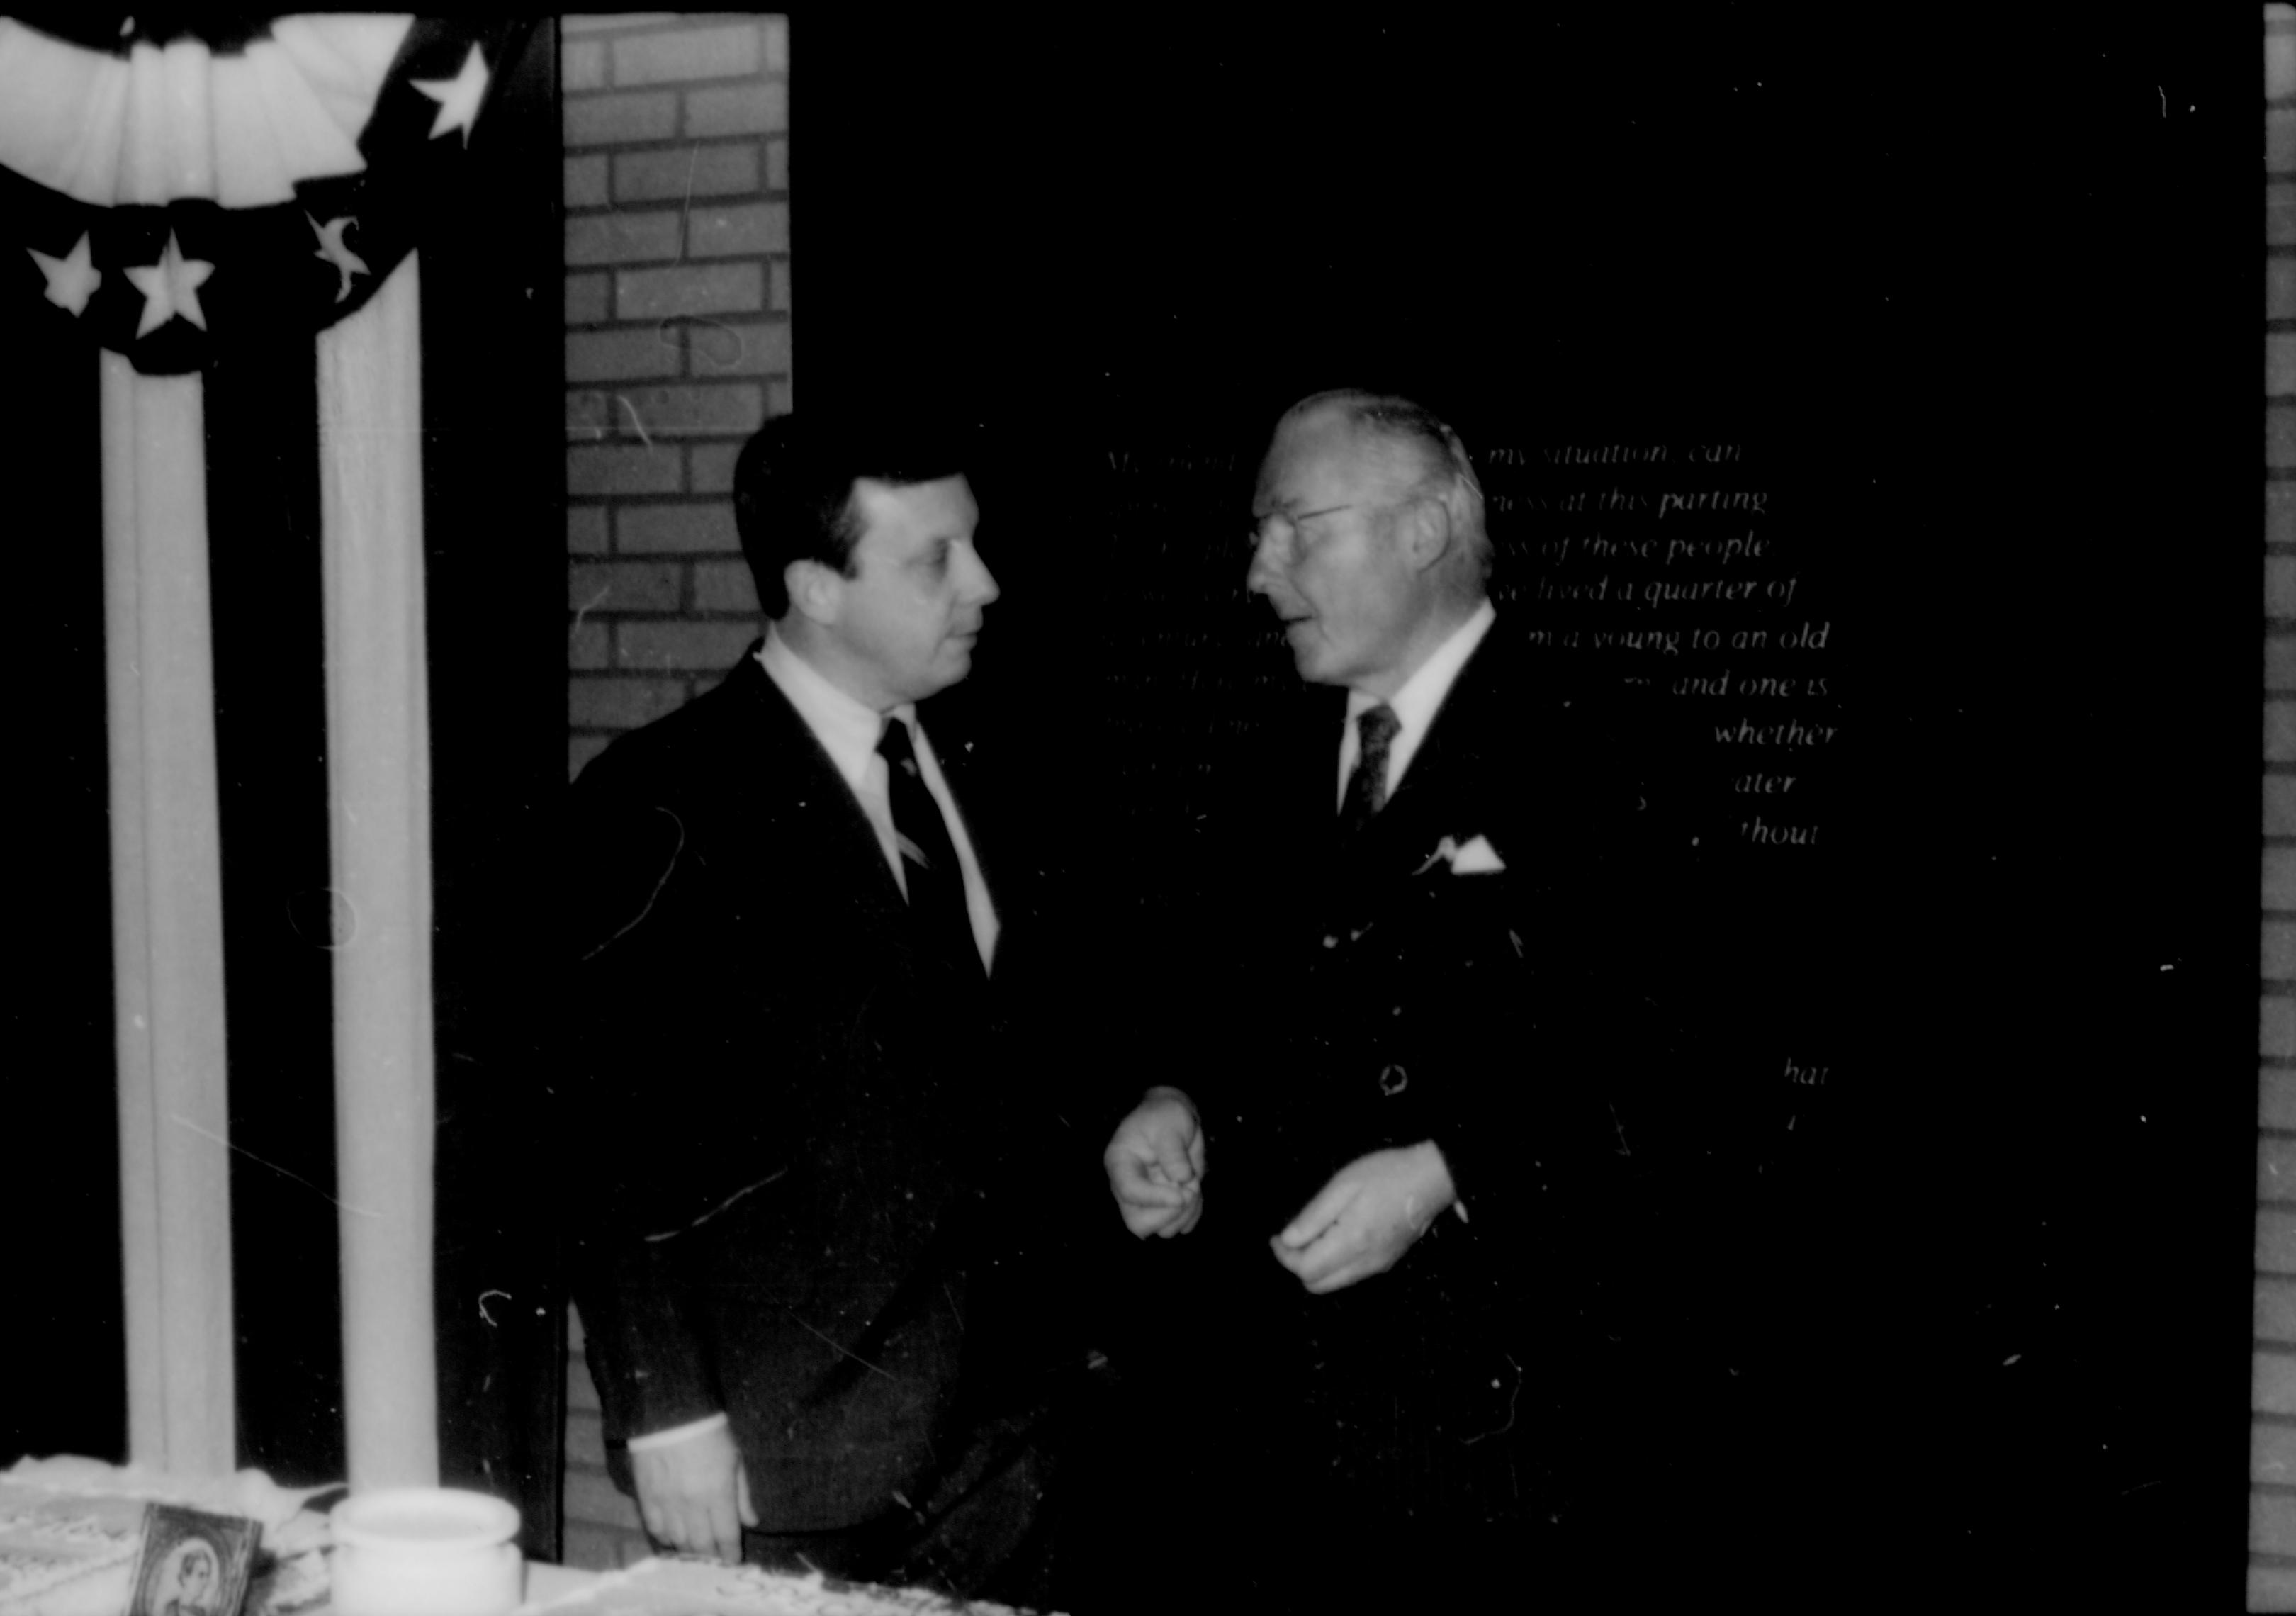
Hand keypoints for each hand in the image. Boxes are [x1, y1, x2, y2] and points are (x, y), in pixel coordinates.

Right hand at [630, 1420, 756, 1562]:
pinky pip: (655, 1529)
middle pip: (701, 1544)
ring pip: (678, 1541)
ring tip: (696, 1550)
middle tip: (715, 1558)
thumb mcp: (735, 1459)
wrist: (670, 1412)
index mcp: (718, 1493)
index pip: (725, 1536)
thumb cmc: (710, 1432)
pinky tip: (673, 1538)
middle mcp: (692, 1504)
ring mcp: (667, 1502)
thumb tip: (751, 1522)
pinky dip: (665, 1538)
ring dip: (689, 1550)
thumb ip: (743, 1494)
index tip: (732, 1561)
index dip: (730, 1553)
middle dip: (711, 1556)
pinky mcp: (646, 1497)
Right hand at [1104, 1086, 1205, 1237]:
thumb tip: (1181, 1178)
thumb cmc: (1165, 1116)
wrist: (1174, 1119)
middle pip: (1138, 1223)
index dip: (1157, 1198)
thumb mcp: (1170, 1124)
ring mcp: (1145, 1200)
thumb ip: (1173, 1151)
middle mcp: (1128, 1188)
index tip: (1183, 1194)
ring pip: (1161, 1229)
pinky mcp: (1162, 1207)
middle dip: (1169, 1214)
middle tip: (1189, 1192)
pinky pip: (1177, 1226)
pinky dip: (1192, 1215)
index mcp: (1121, 1164)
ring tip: (1194, 1187)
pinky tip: (1195, 1192)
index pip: (1131, 1192)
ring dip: (1185, 1214)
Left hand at [1270, 1141, 1454, 1293]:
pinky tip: (1337, 1234)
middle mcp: (1366, 1263)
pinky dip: (1335, 1263)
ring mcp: (1379, 1266)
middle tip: (1295, 1235)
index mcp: (1352, 1243)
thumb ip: (1313, 1217)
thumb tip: (1287, 1241)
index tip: (1277, 1236)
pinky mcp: (1387, 1262)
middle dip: (1299, 1263)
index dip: (1285, 1256)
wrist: (1433, 1177)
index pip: (1306, 1269)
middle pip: (1317, 1285)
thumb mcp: (1343, 1186)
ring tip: (1315, 1232)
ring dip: (1317, 1264)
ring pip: (1334, 1282)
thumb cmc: (1387, 1174)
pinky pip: (1351, 1274)